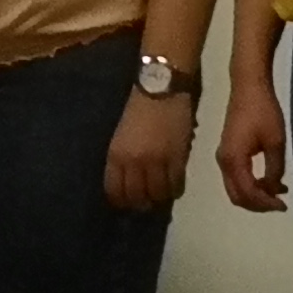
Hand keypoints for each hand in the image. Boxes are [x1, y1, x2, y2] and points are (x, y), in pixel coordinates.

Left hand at [104, 90, 192, 210]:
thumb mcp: (121, 134)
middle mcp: (135, 163)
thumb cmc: (137, 106)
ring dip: (159, 198)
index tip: (125, 203)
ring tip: (160, 196)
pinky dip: (175, 189)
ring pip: (158, 195)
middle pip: (137, 197)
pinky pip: (176, 184)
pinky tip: (174, 187)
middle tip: (145, 203)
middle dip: (140, 204)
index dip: (121, 201)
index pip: (115, 190)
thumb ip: (123, 157)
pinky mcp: (177, 158)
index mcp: (116, 155)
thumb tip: (129, 178)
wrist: (160, 87)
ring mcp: (157, 162)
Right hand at [217, 79, 288, 211]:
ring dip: (255, 195)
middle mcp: (223, 162)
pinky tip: (269, 181)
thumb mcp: (275, 142)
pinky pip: (237, 178)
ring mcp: (223, 157)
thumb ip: (274, 170)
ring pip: (236, 189)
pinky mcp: (227, 152)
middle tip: (280, 203)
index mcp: (233, 160)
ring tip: (278, 193)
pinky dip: (251, 185)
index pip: (247, 193)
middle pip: (237, 196)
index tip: (284, 205)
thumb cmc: (263, 112)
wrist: (248, 87)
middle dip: (258, 204)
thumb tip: (273, 189)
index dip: (265, 203)